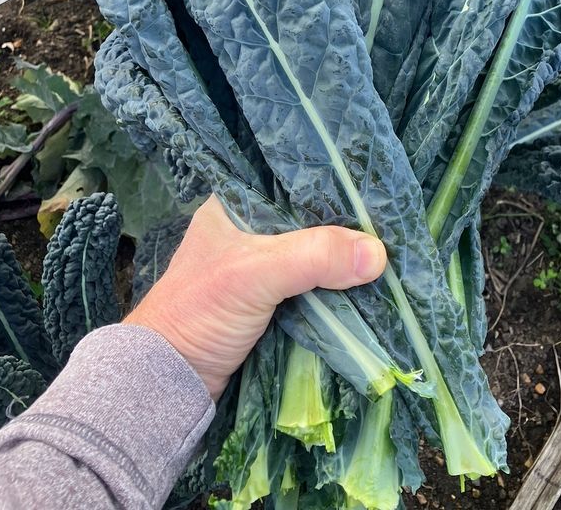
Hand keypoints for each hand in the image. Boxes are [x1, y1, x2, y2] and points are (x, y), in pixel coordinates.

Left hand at [124, 196, 386, 398]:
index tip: (373, 186)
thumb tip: (378, 254)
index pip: (292, 179)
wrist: (170, 381)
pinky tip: (366, 283)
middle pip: (310, 218)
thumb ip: (314, 257)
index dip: (332, 183)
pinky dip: (336, 287)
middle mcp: (248, 228)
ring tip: (389, 250)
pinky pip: (313, 285)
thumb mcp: (256, 273)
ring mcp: (259, 267)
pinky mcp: (270, 301)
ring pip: (314, 253)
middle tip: (391, 222)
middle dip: (345, 225)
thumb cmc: (201, 311)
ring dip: (343, 259)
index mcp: (235, 203)